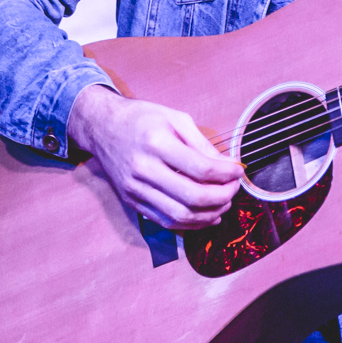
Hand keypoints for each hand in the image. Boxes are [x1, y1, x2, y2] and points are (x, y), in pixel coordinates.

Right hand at [67, 85, 241, 230]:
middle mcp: (143, 169)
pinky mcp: (132, 202)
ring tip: (225, 203)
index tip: (239, 170)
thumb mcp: (175, 119)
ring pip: (180, 216)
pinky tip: (208, 215)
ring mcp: (135, 189)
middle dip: (222, 197)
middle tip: (234, 188)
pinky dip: (191, 223)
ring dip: (210, 215)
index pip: (200, 168)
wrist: (102, 127)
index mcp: (156, 143)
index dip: (226, 174)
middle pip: (192, 197)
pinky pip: (166, 221)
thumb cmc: (141, 118)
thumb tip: (228, 166)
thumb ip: (202, 144)